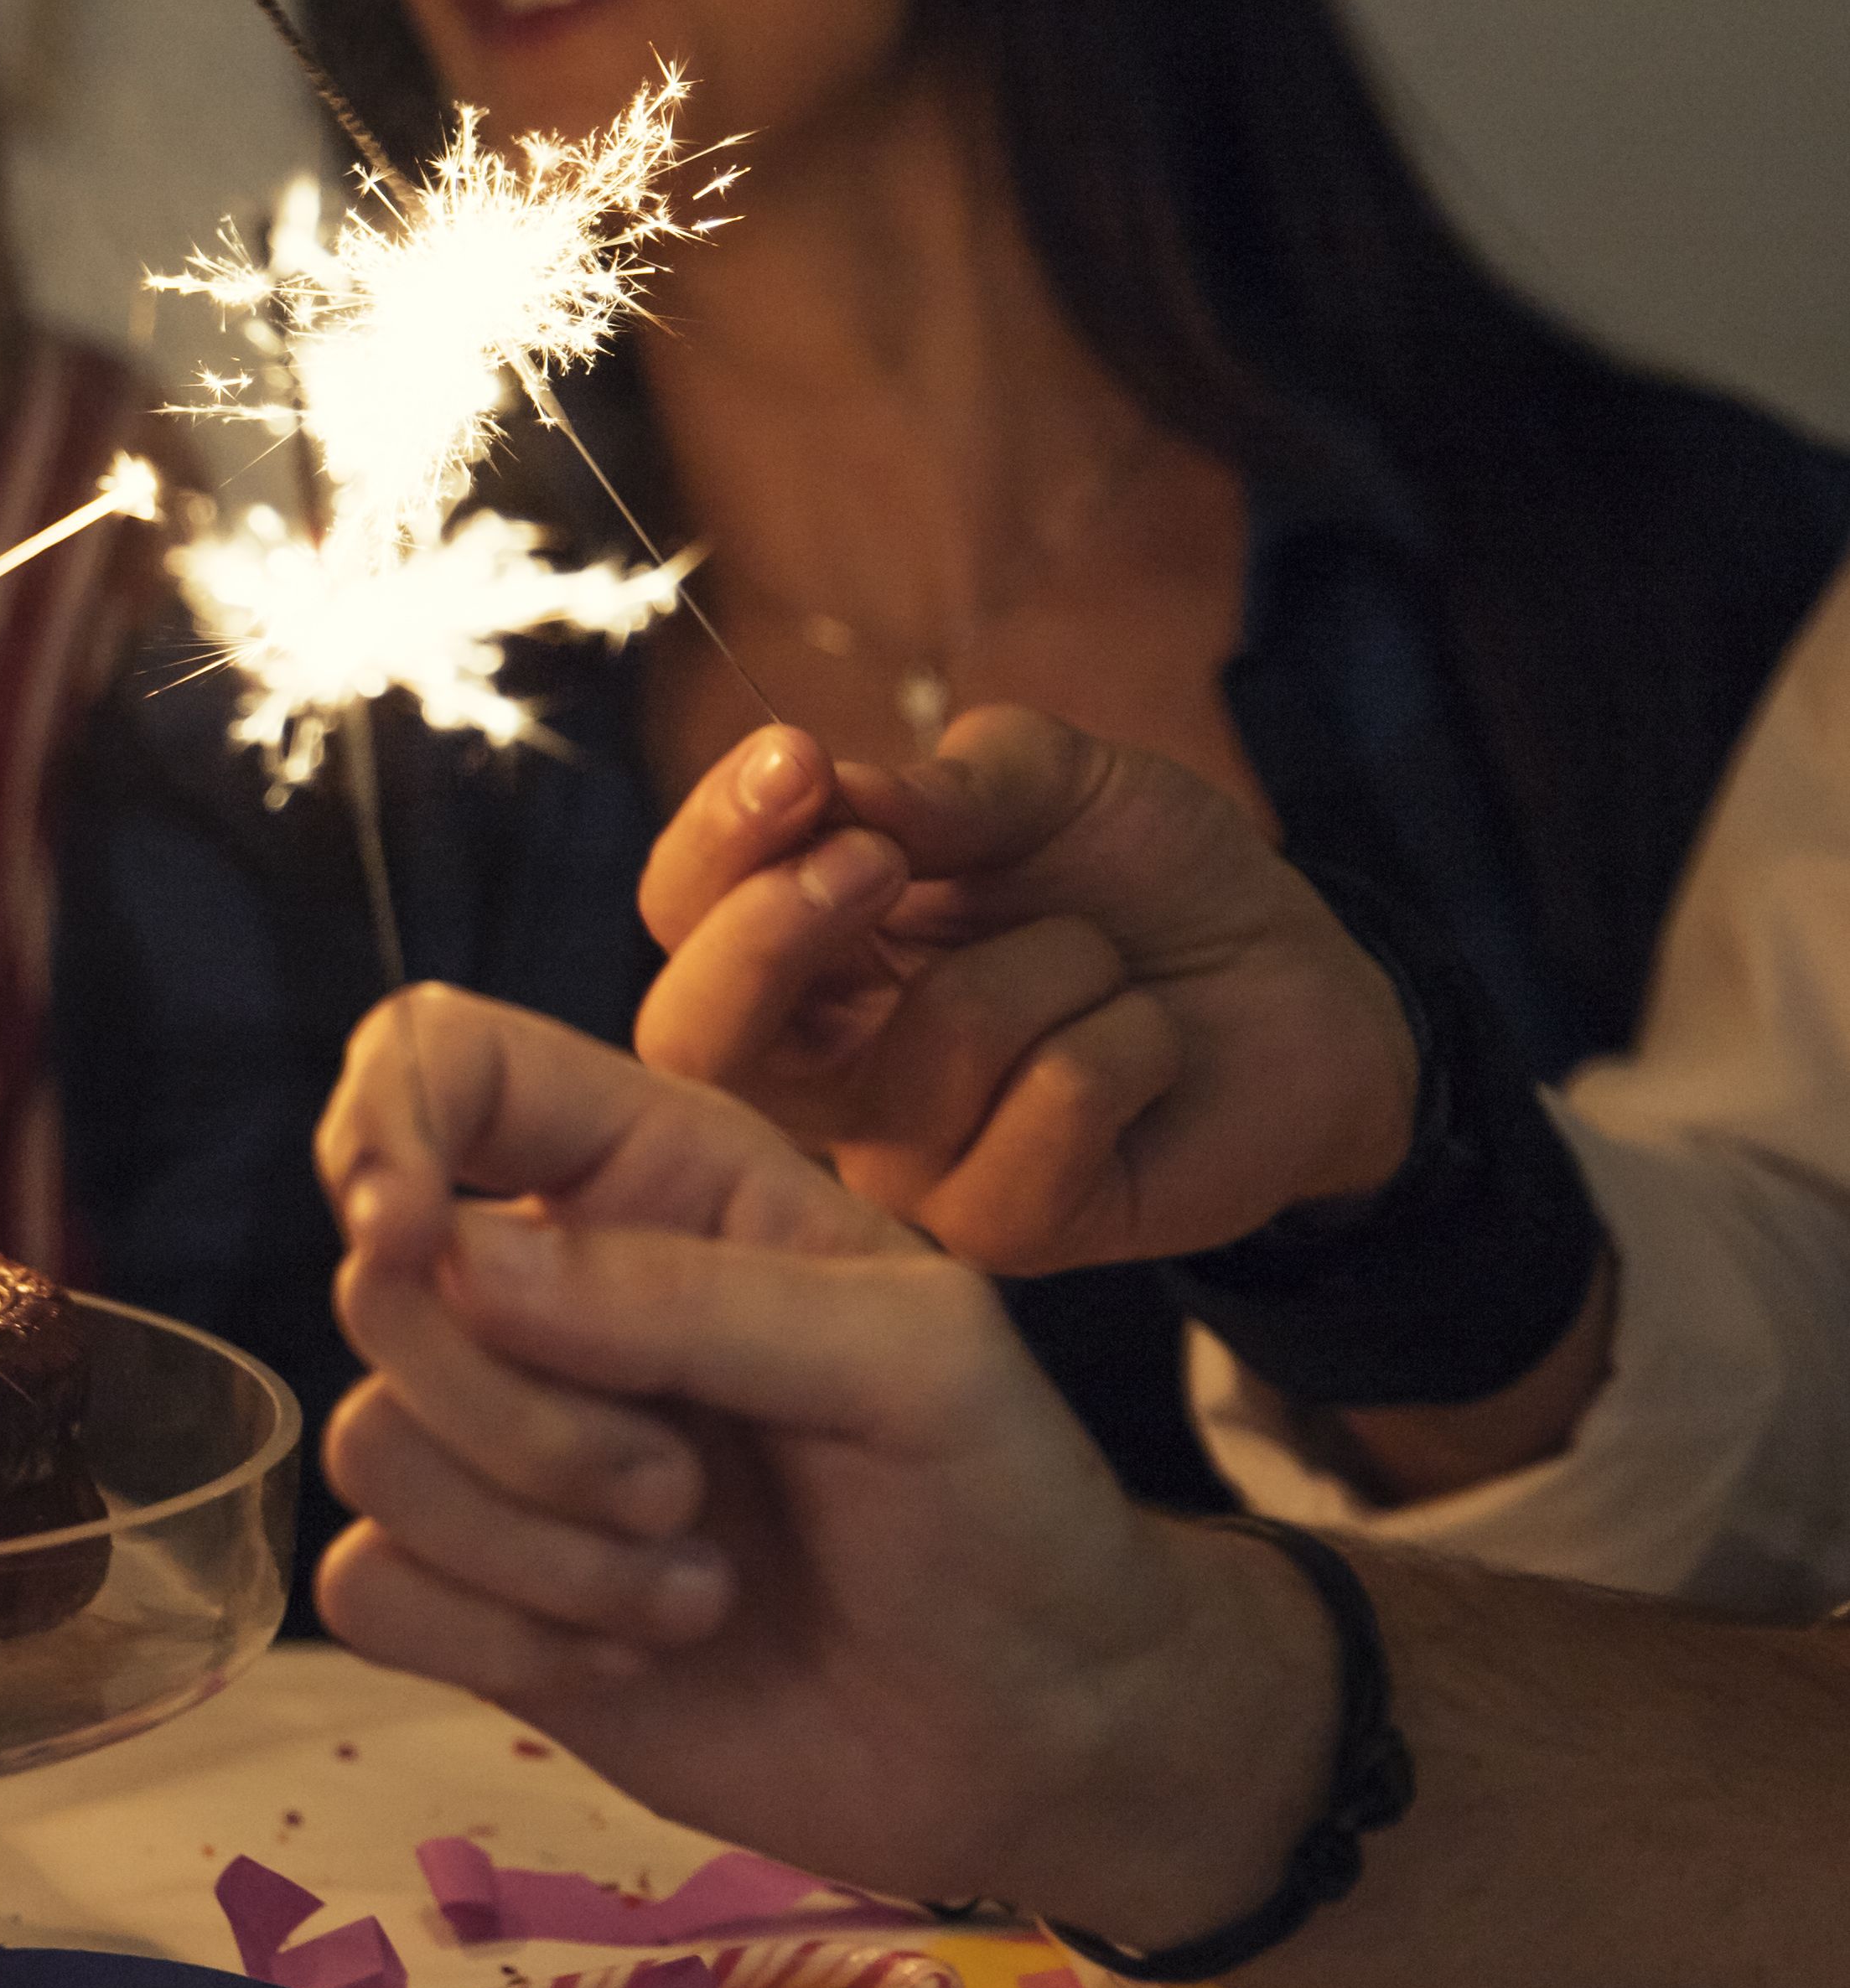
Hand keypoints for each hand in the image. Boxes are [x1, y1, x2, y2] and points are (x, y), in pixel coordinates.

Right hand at [314, 986, 1323, 1930]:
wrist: (1027, 1737)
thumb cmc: (1003, 1513)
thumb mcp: (916, 1360)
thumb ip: (693, 1291)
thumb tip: (454, 1256)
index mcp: (660, 1180)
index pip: (451, 1062)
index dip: (389, 1124)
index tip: (413, 1239)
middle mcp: (553, 1296)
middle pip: (384, 1293)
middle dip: (525, 1422)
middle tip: (683, 1491)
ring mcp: (502, 1448)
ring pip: (371, 1450)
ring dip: (541, 1551)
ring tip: (696, 1586)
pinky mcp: (472, 1592)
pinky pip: (364, 1586)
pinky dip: (494, 1640)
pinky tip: (629, 1652)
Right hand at [633, 710, 1415, 1272]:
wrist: (1305, 986)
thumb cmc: (1150, 884)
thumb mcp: (1052, 782)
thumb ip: (945, 781)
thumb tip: (834, 788)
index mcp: (803, 960)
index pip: (682, 916)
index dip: (717, 844)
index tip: (797, 760)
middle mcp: (824, 1077)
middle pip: (701, 1038)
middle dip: (773, 935)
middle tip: (881, 858)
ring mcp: (907, 1163)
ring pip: (939, 1043)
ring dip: (1064, 960)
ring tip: (1105, 967)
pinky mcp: (1009, 1227)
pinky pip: (1055, 1100)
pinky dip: (1132, 1038)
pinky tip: (1148, 1050)